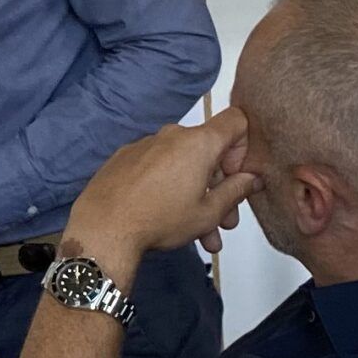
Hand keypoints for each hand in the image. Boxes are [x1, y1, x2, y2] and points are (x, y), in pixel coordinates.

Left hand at [63, 109, 259, 276]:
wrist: (105, 226)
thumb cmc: (161, 218)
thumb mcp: (209, 212)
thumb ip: (236, 191)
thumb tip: (252, 178)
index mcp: (198, 142)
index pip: (235, 121)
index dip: (244, 146)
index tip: (236, 177)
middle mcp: (172, 135)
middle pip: (209, 151)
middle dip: (221, 187)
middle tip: (225, 222)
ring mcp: (146, 145)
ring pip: (184, 166)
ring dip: (197, 196)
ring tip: (203, 236)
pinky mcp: (126, 157)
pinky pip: (159, 168)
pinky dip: (170, 188)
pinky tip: (169, 218)